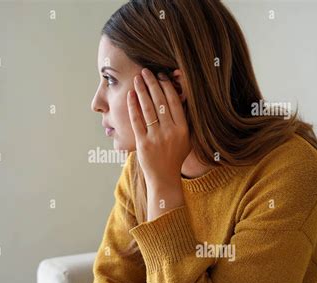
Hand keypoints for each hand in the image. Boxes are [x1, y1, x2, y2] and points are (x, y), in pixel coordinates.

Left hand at [127, 68, 190, 186]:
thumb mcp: (186, 138)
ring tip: (137, 79)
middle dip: (152, 83)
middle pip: (160, 102)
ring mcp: (156, 138)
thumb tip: (179, 96)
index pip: (174, 101)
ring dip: (141, 91)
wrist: (164, 177)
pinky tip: (130, 95)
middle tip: (146, 71)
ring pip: (148, 109)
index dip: (167, 86)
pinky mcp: (143, 144)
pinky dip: (133, 107)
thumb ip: (184, 119)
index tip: (161, 75)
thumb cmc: (175, 156)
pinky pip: (137, 121)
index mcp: (183, 129)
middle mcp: (170, 132)